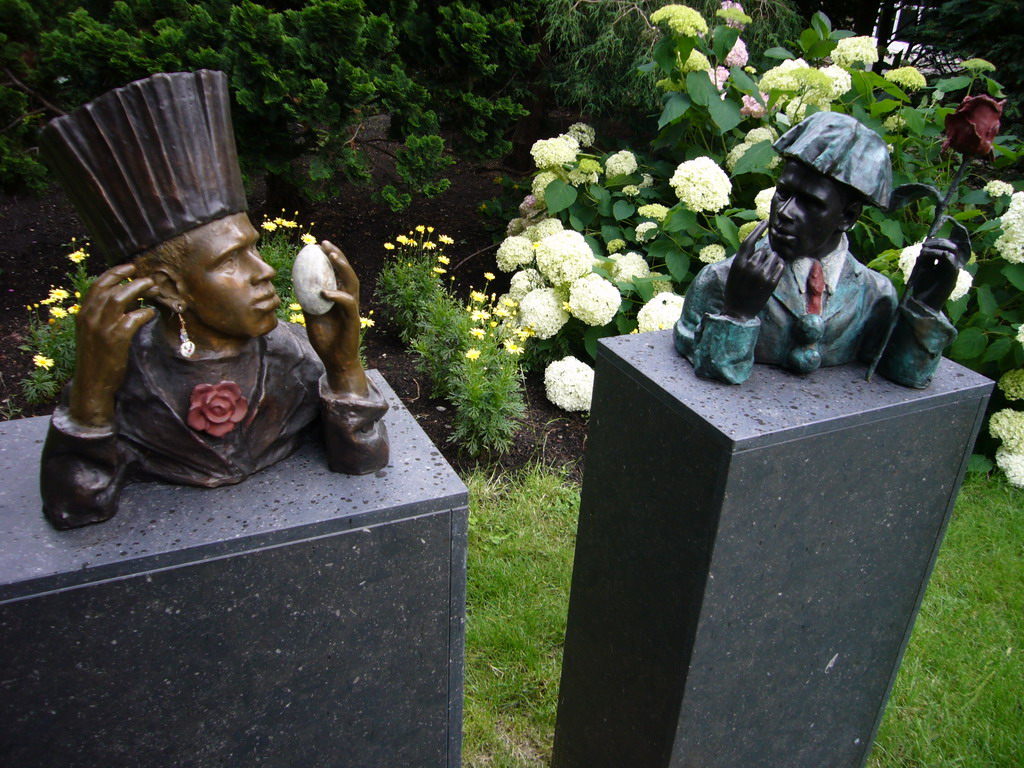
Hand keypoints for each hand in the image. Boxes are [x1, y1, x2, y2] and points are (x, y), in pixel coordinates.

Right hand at [69, 263, 155, 427]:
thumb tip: (124, 300)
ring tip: (153, 288)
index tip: (130, 267)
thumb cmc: (96, 358)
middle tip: (148, 279)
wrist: (92, 383)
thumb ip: (103, 316)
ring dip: (138, 290)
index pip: (97, 285)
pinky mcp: (115, 339)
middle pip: (110, 288)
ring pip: (118, 298)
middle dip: (130, 279)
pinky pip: (132, 319)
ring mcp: (101, 328)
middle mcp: (89, 317)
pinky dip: (144, 313)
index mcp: (83, 314)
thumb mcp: (92, 333)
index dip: (114, 273)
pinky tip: (151, 313)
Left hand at [303, 240, 368, 396]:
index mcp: (340, 299)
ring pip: (352, 283)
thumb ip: (307, 303)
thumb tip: (295, 286)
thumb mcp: (312, 318)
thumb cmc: (326, 341)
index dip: (330, 258)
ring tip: (331, 255)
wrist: (336, 361)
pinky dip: (337, 295)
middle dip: (338, 255)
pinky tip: (324, 290)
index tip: (318, 246)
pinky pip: (347, 304)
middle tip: (324, 243)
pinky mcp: (353, 321)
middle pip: (347, 273)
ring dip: (343, 267)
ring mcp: (352, 310)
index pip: (338, 274)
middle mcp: (348, 301)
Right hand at [722, 220, 782, 321]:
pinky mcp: (772, 282)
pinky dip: (779, 266)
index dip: (758, 229)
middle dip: (763, 256)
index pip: (749, 240)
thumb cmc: (734, 290)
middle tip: (758, 268)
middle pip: (763, 250)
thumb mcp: (734, 272)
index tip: (766, 222)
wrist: (738, 311)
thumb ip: (744, 259)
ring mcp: (762, 274)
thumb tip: (759, 248)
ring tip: (765, 271)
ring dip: (772, 260)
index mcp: (739, 263)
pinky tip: (773, 272)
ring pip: (773, 257)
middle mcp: (750, 267)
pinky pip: (780, 266)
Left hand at [907, 237, 964, 310]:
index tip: (925, 242)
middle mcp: (950, 267)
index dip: (937, 242)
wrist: (921, 305)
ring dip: (938, 246)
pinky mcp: (952, 277)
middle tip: (925, 244)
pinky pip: (951, 261)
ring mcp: (952, 271)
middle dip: (939, 242)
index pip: (947, 247)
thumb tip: (926, 245)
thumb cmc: (919, 289)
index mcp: (943, 265)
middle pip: (952, 247)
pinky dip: (940, 254)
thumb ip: (925, 258)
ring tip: (924, 249)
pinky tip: (927, 254)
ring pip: (953, 251)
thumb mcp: (921, 269)